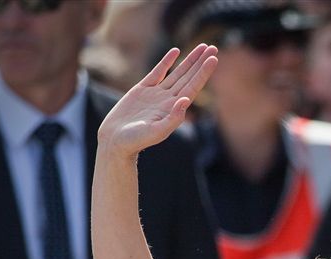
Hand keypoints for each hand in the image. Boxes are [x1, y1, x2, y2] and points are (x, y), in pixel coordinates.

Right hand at [97, 44, 217, 157]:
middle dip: (201, 62)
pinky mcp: (142, 89)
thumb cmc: (136, 140)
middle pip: (189, 77)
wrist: (116, 140)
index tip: (214, 58)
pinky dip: (167, 61)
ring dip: (189, 60)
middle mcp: (168, 100)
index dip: (204, 72)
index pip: (193, 87)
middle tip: (213, 48)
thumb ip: (173, 118)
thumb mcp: (156, 132)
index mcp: (174, 109)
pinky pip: (158, 72)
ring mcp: (156, 94)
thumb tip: (185, 101)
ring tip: (202, 47)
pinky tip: (176, 51)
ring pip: (177, 72)